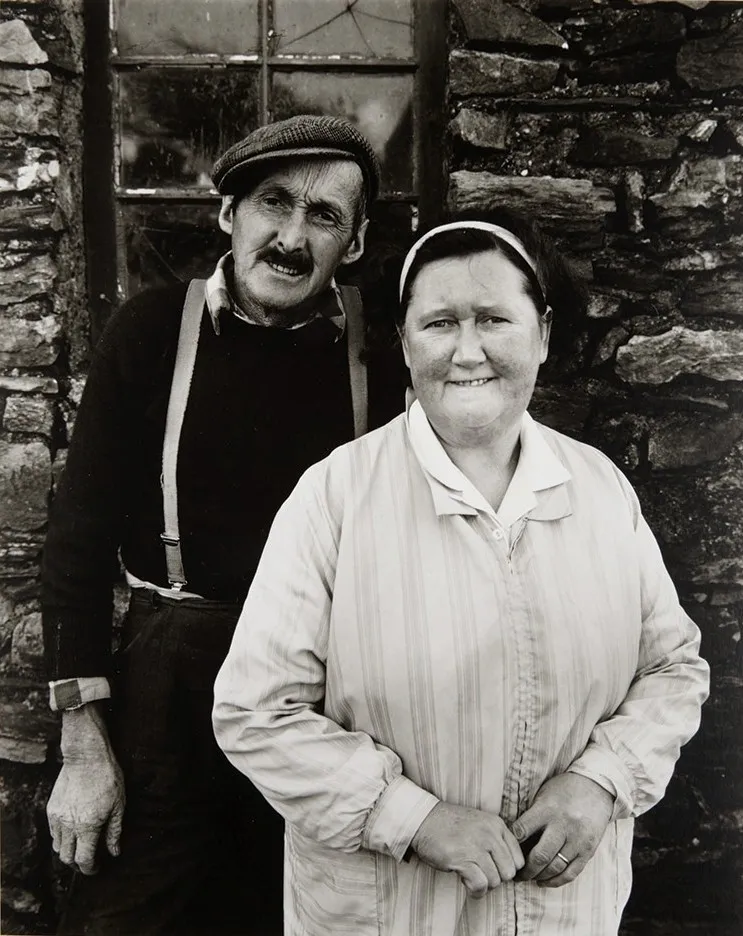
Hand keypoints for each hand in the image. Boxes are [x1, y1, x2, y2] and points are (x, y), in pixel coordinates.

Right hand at [47, 704, 124, 874]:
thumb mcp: (118, 805)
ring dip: (68, 851)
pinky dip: (61, 838)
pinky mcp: (51, 809)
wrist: (86, 756)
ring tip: (81, 846)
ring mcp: (57, 818)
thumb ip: (114, 831)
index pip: (84, 860)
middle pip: (67, 858)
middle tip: (89, 860)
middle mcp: (68, 826)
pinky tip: (73, 831)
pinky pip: (53, 833)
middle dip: (78, 863)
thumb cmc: (107, 778)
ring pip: (57, 847)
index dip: (90, 869)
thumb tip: (114, 852)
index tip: (97, 868)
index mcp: (87, 827)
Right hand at [411, 802, 523, 897]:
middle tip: (481, 873)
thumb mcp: (480, 823)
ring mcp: (476, 846)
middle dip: (496, 878)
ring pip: (495, 881)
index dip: (507, 868)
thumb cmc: (451, 825)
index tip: (495, 869)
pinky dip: (475, 890)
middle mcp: (489, 834)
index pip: (519, 858)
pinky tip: (466, 882)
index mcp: (496, 825)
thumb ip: (496, 839)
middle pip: (509, 872)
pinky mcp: (462, 859)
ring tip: (471, 875)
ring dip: (483, 884)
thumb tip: (510, 868)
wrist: (423, 819)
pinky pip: (480, 885)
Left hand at [511, 773, 613, 887]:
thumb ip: (531, 815)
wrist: (595, 788)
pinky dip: (556, 881)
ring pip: (556, 867)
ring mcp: (578, 840)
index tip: (504, 851)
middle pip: (541, 855)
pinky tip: (545, 881)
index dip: (511, 844)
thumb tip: (512, 839)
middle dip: (526, 869)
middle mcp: (564, 825)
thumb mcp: (543, 795)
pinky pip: (571, 873)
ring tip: (529, 877)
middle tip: (516, 874)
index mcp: (548, 809)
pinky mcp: (589, 850)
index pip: (523, 830)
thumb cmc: (563, 790)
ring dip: (539, 876)